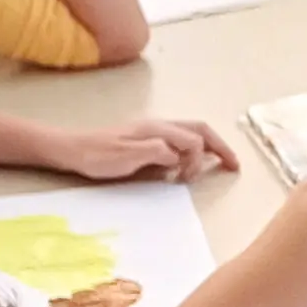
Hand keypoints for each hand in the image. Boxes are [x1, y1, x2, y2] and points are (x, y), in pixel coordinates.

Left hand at [54, 120, 240, 182]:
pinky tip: (188, 165)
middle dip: (219, 146)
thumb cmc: (97, 155)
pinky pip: (178, 141)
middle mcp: (159, 126)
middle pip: (199, 130)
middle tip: (234, 165)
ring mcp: (153, 132)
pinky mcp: (146, 140)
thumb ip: (158, 152)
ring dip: (208, 147)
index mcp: (157, 129)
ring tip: (218, 163)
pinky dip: (192, 151)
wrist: (72, 150)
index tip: (187, 180)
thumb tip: (180, 156)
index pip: (193, 140)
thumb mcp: (128, 156)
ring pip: (190, 134)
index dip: (198, 160)